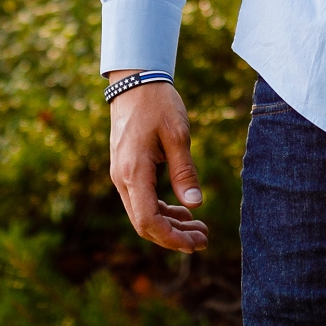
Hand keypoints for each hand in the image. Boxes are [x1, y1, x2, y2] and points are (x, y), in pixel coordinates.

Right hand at [108, 79, 209, 251]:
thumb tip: (195, 204)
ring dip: (169, 225)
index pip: (148, 221)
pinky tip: (183, 210)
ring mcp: (121, 175)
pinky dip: (162, 210)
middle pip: (144, 224)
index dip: (171, 238)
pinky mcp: (126, 170)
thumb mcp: (177, 135)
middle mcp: (122, 178)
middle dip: (173, 237)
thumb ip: (185, 171)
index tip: (196, 243)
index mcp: (134, 172)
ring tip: (199, 227)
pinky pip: (141, 200)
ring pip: (142, 214)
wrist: (134, 82)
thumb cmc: (157, 104)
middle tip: (203, 239)